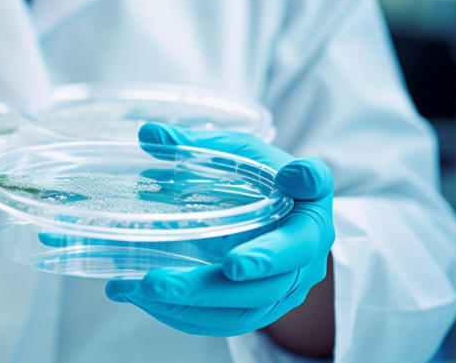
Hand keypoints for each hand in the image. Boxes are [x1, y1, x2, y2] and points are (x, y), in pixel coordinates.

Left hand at [105, 123, 333, 336]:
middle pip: (272, 275)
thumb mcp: (234, 156)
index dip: (303, 183)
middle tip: (169, 277)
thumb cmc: (259, 183)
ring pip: (242, 307)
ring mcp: (285, 289)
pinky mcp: (259, 311)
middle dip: (218, 279)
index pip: (314, 189)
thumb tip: (148, 133)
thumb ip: (197, 146)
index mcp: (309, 202)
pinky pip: (224, 322)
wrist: (276, 223)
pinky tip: (142, 297)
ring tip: (141, 286)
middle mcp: (307, 252)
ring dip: (189, 302)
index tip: (288, 179)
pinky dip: (182, 314)